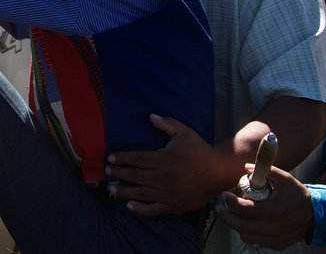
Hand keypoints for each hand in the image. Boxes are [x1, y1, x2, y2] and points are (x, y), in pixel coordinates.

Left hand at [105, 115, 223, 214]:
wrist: (218, 172)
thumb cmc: (200, 150)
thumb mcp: (184, 132)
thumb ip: (167, 124)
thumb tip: (151, 116)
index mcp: (163, 159)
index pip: (136, 159)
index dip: (122, 158)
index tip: (111, 158)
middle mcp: (162, 177)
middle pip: (134, 176)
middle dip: (119, 173)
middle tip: (107, 172)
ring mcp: (167, 193)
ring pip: (140, 193)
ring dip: (123, 191)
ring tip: (111, 189)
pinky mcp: (173, 205)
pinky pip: (153, 209)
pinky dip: (140, 209)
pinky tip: (130, 206)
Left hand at [216, 164, 313, 249]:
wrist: (317, 216)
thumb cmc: (299, 196)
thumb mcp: (285, 179)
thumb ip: (266, 171)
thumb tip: (247, 167)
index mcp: (274, 212)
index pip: (245, 209)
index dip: (231, 202)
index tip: (224, 195)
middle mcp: (273, 228)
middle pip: (241, 227)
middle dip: (226, 217)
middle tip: (219, 208)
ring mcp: (275, 239)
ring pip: (247, 236)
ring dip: (237, 226)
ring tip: (233, 214)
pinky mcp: (277, 245)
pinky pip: (256, 241)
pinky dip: (249, 233)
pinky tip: (248, 222)